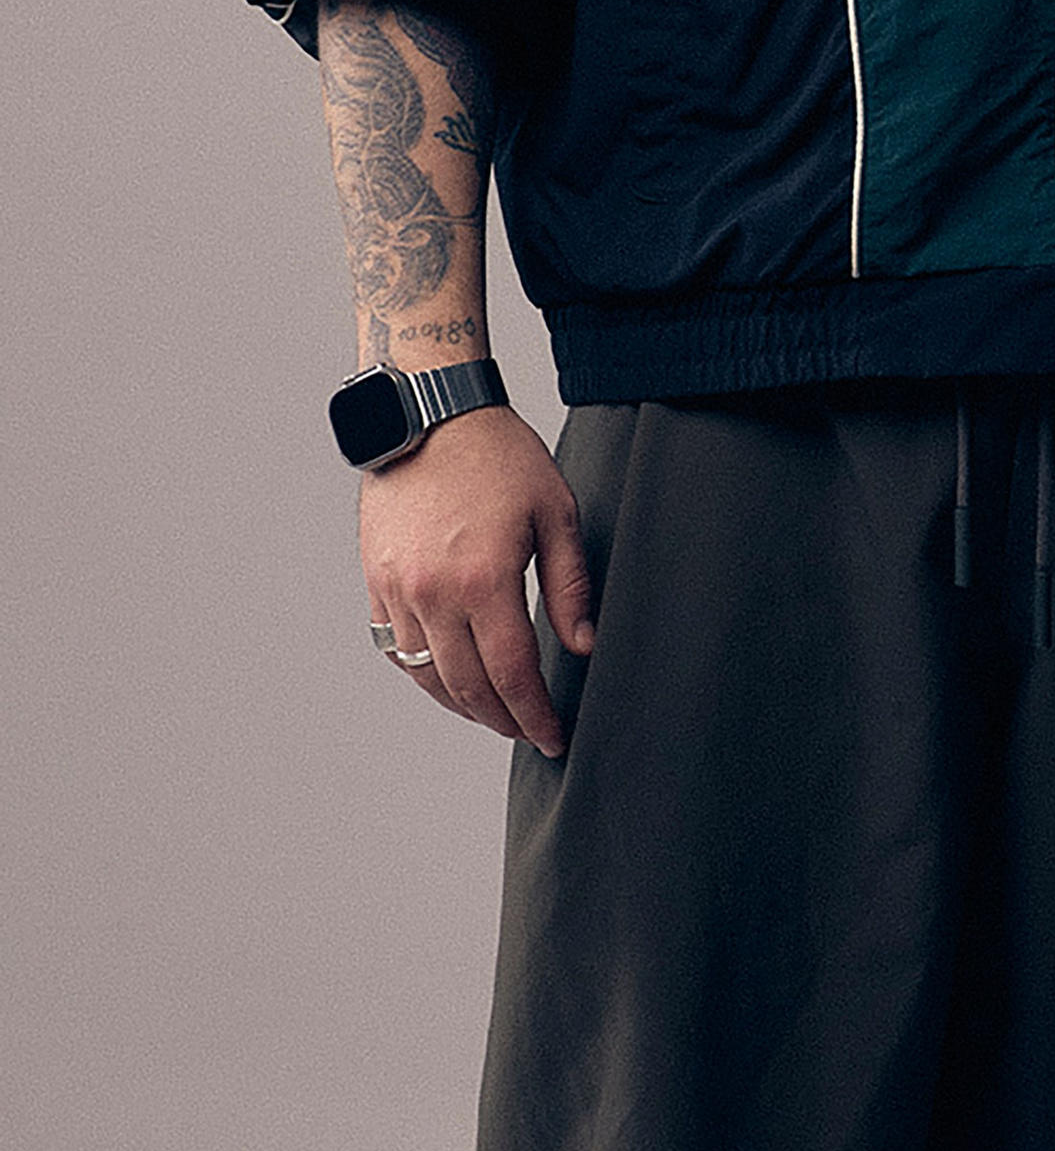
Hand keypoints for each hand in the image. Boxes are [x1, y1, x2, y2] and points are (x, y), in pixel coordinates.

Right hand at [359, 408, 593, 755]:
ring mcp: (398, 591)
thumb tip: (582, 644)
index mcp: (484, 579)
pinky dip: (422, 673)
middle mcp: (434, 594)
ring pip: (426, 676)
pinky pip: (394, 648)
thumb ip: (569, 585)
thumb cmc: (498, 456)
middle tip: (527, 732)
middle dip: (501, 719)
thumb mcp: (555, 511)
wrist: (431, 414)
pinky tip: (447, 677)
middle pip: (467, 686)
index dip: (533, 714)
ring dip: (461, 705)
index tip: (552, 736)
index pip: (512, 674)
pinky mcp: (376, 581)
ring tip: (492, 713)